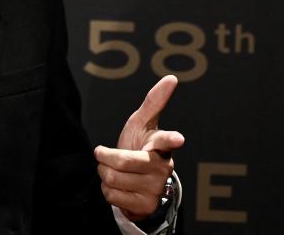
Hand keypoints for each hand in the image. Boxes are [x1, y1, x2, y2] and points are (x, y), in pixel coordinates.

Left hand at [94, 75, 184, 221]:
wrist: (135, 180)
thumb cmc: (140, 145)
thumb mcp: (142, 123)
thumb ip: (154, 102)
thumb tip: (172, 78)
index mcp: (162, 145)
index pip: (166, 140)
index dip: (171, 138)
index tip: (178, 138)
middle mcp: (162, 167)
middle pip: (122, 161)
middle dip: (105, 157)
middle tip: (106, 155)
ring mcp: (155, 188)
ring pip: (113, 178)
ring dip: (105, 173)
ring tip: (114, 170)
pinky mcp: (145, 205)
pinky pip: (111, 195)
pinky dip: (107, 190)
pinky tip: (119, 187)